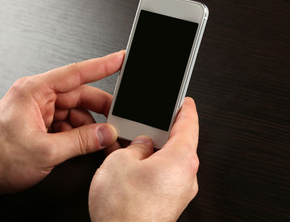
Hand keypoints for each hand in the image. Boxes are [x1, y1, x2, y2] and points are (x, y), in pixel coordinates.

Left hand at [0, 51, 123, 199]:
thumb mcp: (46, 151)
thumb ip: (81, 142)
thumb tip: (105, 134)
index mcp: (34, 92)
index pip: (75, 73)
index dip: (102, 65)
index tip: (119, 59)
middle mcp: (37, 97)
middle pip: (78, 96)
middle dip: (99, 110)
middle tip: (116, 121)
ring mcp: (38, 111)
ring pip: (74, 112)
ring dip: (88, 127)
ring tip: (98, 142)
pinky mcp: (39, 124)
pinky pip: (66, 123)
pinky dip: (77, 134)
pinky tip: (82, 145)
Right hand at [89, 97, 198, 221]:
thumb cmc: (125, 209)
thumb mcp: (121, 161)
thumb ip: (135, 146)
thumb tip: (141, 144)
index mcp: (181, 159)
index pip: (189, 124)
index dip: (185, 108)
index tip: (184, 101)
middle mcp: (186, 176)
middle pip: (178, 143)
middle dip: (160, 132)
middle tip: (146, 122)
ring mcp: (178, 192)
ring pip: (167, 161)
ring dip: (151, 151)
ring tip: (130, 145)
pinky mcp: (168, 203)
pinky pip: (161, 176)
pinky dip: (149, 167)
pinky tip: (130, 166)